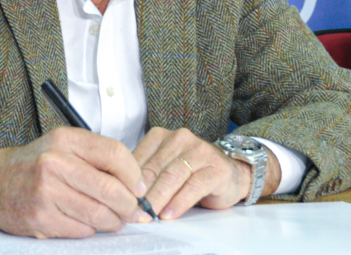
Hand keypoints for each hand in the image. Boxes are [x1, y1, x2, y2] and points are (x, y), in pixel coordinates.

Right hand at [0, 127, 149, 237]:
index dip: (135, 175)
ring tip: (113, 220)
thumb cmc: (33, 165)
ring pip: (99, 214)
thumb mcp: (62, 146)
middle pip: (112, 189)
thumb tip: (137, 183)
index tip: (140, 187)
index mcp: (65, 139)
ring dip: (113, 222)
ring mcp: (46, 192)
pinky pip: (81, 230)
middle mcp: (55, 163)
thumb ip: (96, 157)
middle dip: (129, 205)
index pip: (115, 154)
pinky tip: (84, 222)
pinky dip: (90, 230)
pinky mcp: (40, 219)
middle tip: (133, 211)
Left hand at [133, 128, 280, 219]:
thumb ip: (146, 176)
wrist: (229, 174)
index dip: (128, 182)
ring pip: (173, 176)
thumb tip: (123, 195)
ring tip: (149, 214)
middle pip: (155, 168)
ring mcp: (200, 150)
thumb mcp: (164, 169)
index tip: (120, 201)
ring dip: (158, 198)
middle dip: (142, 194)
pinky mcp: (216, 167)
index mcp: (161, 136)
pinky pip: (194, 186)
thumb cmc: (191, 174)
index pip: (139, 159)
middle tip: (133, 212)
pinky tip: (169, 214)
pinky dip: (179, 202)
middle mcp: (180, 138)